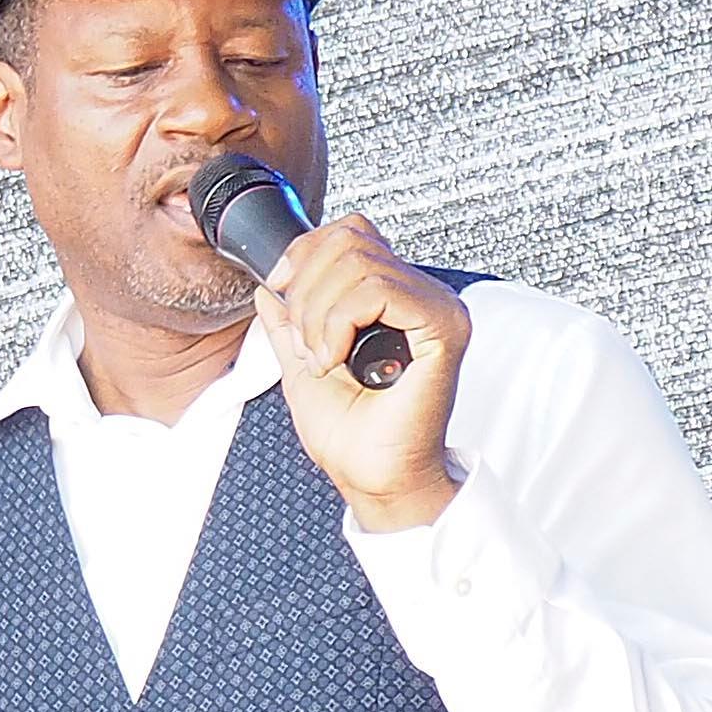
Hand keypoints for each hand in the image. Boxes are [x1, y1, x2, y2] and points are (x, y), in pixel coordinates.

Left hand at [255, 213, 467, 530]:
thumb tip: (268, 287)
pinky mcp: (443, 326)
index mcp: (394, 299)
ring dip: (319, 314)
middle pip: (350, 238)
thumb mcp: (301, 365)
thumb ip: (288, 323)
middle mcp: (421, 295)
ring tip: (324, 358)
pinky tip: (338, 358)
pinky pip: (378, 290)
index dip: (305, 254)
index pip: (351, 233)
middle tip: (307, 345)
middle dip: (306, 291)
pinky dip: (339, 322)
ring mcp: (436, 307)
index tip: (282, 294)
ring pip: (359, 262)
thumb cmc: (351, 435)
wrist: (373, 478)